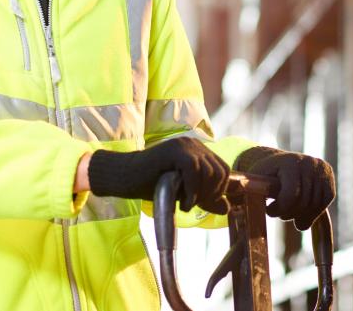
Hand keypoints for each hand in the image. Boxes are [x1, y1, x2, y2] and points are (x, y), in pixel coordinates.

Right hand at [88, 138, 230, 213]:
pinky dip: (192, 190)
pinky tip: (183, 201)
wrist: (126, 177)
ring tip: (186, 203)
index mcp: (198, 151)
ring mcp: (184, 144)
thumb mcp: (185, 193)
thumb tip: (226, 209)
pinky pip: (194, 170)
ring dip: (200, 194)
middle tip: (194, 204)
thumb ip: (205, 198)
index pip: (224, 170)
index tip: (203, 203)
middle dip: (212, 194)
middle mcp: (194, 144)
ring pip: (209, 171)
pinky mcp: (175, 150)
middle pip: (220, 171)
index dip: (219, 190)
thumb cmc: (152, 185)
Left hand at [235, 147, 335, 229]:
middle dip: (290, 213)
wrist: (278, 161)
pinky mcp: (328, 175)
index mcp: (289, 162)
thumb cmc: (262, 174)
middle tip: (278, 214)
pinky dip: (315, 212)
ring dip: (303, 216)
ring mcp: (321, 167)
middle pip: (304, 202)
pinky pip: (326, 200)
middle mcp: (309, 162)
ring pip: (316, 204)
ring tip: (290, 217)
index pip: (292, 195)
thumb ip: (244, 190)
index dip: (280, 209)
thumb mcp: (253, 179)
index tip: (269, 209)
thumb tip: (231, 201)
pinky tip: (302, 215)